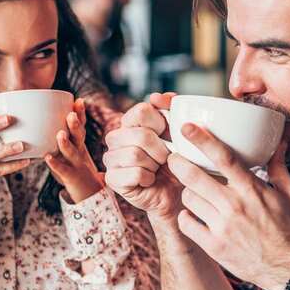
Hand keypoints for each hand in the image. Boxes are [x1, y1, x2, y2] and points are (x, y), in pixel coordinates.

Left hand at [45, 98, 103, 203]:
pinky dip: (55, 164)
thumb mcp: (70, 153)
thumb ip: (61, 140)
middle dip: (76, 125)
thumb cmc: (75, 170)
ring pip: (72, 152)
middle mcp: (80, 152)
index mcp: (79, 145)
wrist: (89, 194)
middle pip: (79, 137)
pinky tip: (47, 158)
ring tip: (60, 134)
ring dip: (66, 143)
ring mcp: (76, 165)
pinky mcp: (71, 177)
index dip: (81, 114)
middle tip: (71, 113)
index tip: (79, 100)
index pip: (81, 126)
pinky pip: (63, 170)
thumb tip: (42, 122)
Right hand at [103, 93, 182, 223]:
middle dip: (161, 149)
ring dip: (154, 165)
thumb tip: (159, 96)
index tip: (167, 135)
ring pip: (135, 154)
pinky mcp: (112, 178)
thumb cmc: (177, 163)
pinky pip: (134, 173)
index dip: (161, 124)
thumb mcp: (179, 133)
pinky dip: (149, 178)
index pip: (142, 110)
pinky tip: (150, 180)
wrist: (175, 193)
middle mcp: (116, 137)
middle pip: (141, 134)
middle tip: (165, 158)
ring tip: (157, 169)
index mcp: (130, 122)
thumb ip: (171, 110)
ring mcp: (111, 158)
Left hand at [167, 123, 289, 289]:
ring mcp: (222, 227)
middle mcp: (234, 206)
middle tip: (174, 158)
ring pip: (188, 198)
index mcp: (251, 190)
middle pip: (195, 177)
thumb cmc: (288, 229)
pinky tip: (193, 215)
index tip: (187, 128)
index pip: (223, 158)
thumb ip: (279, 167)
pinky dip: (186, 217)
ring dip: (187, 191)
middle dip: (178, 163)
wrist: (287, 268)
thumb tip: (278, 144)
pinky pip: (186, 223)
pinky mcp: (214, 246)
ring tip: (193, 191)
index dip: (202, 140)